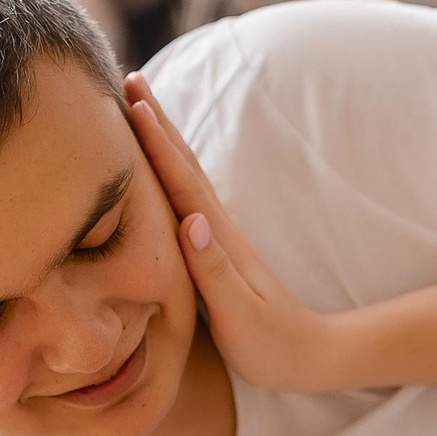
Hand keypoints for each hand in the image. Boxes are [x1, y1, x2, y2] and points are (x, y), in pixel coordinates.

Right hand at [125, 72, 352, 393]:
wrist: (308, 356)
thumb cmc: (270, 344)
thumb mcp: (240, 314)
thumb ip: (213, 269)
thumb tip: (192, 221)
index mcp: (217, 238)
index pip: (181, 181)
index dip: (156, 142)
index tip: (133, 103)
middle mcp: (216, 228)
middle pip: (183, 163)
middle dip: (156, 122)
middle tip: (128, 79)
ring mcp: (217, 235)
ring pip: (184, 175)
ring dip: (162, 139)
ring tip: (137, 107)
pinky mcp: (216, 248)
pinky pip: (185, 196)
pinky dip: (169, 170)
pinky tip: (160, 165)